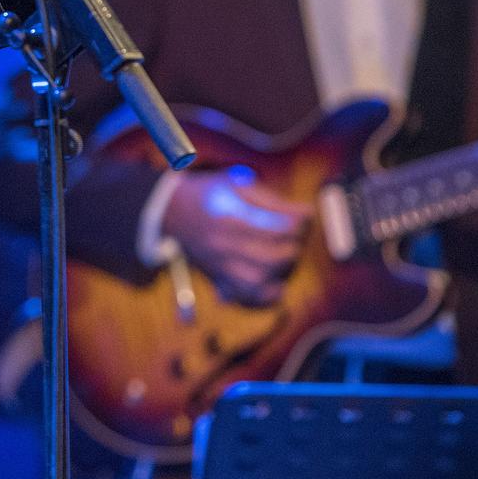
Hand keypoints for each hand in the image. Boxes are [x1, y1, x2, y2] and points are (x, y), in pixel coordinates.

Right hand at [161, 169, 312, 305]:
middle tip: (294, 235)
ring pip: (261, 278)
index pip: (280, 228)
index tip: (304, 214)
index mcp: (232, 215)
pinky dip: (266, 294)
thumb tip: (306, 214)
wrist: (170, 211)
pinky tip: (276, 283)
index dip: (299, 221)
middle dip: (293, 246)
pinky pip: (246, 295)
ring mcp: (221, 264)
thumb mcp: (237, 183)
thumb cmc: (208, 192)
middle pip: (274, 256)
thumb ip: (272, 200)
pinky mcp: (219, 277)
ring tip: (284, 253)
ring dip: (282, 268)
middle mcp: (225, 243)